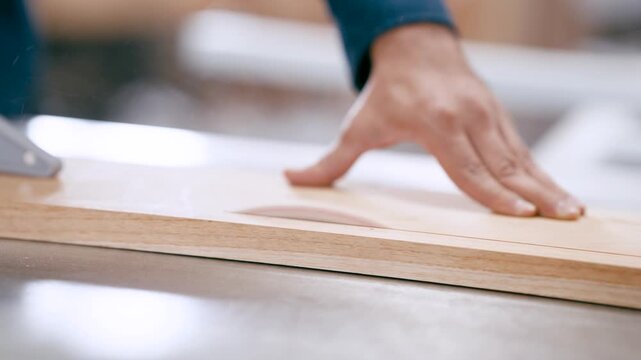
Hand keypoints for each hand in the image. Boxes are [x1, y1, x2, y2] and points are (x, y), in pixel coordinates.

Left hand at [285, 24, 584, 219]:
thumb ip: (331, 159)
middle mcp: (468, 118)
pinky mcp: (497, 115)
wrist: (416, 48)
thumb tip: (290, 179)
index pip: (467, 166)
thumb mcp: (358, 125)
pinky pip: (521, 148)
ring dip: (548, 185)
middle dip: (536, 194)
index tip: (519, 214)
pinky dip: (540, 171)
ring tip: (573, 211)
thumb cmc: (386, 92)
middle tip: (564, 217)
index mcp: (435, 123)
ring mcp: (488, 115)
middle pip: (505, 164)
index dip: (492, 193)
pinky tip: (556, 191)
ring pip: (521, 156)